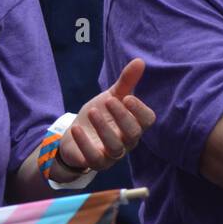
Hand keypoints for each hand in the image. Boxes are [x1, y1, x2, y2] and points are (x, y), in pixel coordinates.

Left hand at [56, 58, 156, 174]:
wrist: (75, 135)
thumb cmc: (99, 116)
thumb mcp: (110, 97)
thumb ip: (125, 82)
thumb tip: (140, 61)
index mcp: (133, 124)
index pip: (147, 120)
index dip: (139, 110)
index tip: (126, 97)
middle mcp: (126, 141)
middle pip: (134, 134)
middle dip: (123, 117)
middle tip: (110, 101)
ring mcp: (111, 154)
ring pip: (115, 148)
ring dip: (104, 129)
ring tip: (91, 111)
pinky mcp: (94, 162)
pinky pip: (94, 159)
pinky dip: (85, 144)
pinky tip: (76, 129)